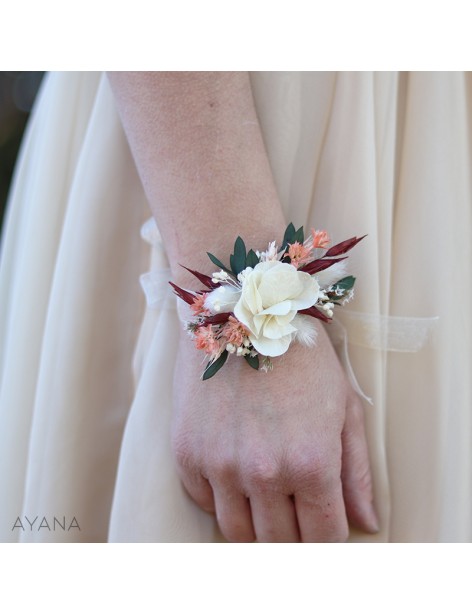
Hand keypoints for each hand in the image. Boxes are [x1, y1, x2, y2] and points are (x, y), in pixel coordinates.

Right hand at [172, 322, 377, 541]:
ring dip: (256, 522)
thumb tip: (366, 523)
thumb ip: (356, 470)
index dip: (328, 535)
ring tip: (265, 494)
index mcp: (311, 463)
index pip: (323, 537)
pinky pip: (203, 502)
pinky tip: (234, 469)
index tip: (324, 521)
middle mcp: (264, 473)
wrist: (243, 311)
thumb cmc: (302, 356)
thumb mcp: (343, 406)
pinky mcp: (187, 451)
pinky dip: (221, 496)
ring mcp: (220, 464)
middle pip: (280, 542)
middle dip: (294, 531)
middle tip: (295, 505)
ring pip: (238, 533)